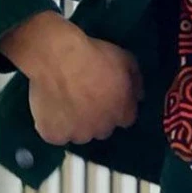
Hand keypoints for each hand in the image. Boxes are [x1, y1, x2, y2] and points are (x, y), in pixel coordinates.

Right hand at [0, 11, 143, 145]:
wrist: (58, 58)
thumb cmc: (95, 56)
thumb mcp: (126, 60)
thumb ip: (136, 81)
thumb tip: (139, 96)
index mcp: (122, 113)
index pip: (125, 119)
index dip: (117, 108)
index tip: (107, 97)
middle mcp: (102, 129)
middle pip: (102, 128)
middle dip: (97, 117)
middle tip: (85, 98)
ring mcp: (77, 134)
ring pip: (79, 133)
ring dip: (75, 123)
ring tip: (65, 102)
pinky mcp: (54, 136)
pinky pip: (56, 135)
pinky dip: (54, 126)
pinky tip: (52, 109)